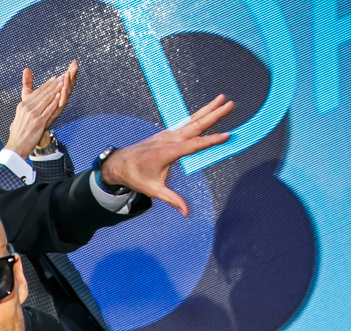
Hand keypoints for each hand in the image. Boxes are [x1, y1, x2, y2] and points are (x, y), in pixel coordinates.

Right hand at [5, 62, 77, 154]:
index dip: (46, 85)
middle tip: (60, 78)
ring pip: (46, 99)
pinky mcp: (39, 122)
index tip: (53, 79)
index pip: (36, 92)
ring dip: (55, 90)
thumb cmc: (17, 134)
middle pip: (42, 93)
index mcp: (22, 106)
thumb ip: (24, 109)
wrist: (16, 146)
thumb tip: (25, 106)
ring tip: (62, 83)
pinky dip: (55, 102)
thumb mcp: (18, 117)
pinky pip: (49, 109)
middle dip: (52, 85)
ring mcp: (33, 115)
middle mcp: (27, 108)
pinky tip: (60, 96)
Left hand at [99, 96, 234, 215]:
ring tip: (223, 98)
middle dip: (214, 115)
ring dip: (208, 109)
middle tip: (230, 104)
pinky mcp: (167, 133)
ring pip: (192, 120)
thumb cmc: (136, 177)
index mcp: (167, 152)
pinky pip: (186, 122)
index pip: (194, 145)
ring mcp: (168, 134)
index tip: (227, 135)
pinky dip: (199, 115)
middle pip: (196, 125)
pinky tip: (208, 109)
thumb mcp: (153, 191)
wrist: (119, 164)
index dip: (211, 141)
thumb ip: (172, 200)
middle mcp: (169, 139)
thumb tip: (186, 213)